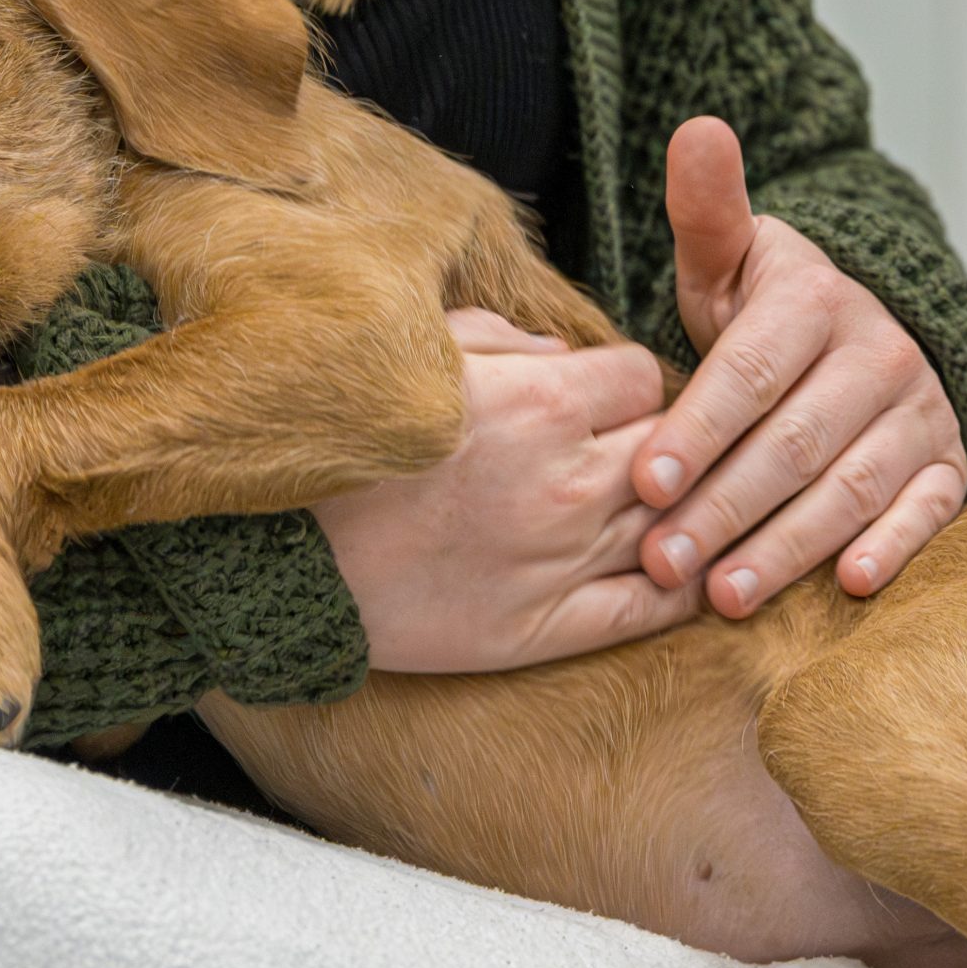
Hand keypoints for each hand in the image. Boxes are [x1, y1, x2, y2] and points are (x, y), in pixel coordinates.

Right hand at [314, 310, 701, 671]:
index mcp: (539, 401)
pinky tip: (677, 574)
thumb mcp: (414, 363)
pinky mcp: (548, 627)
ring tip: (652, 509)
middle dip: (656, 443)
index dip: (627, 386)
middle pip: (673, 446)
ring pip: (674, 520)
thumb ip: (498, 340)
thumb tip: (563, 350)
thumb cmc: (344, 450)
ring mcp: (564, 559)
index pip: (645, 377)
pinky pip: (653, 608)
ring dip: (670, 511)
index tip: (604, 401)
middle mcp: (567, 480)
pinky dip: (679, 589)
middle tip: (625, 452)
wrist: (287, 558)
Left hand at [634, 118, 966, 615]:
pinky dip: (895, 547)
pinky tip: (848, 585)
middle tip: (661, 561)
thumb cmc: (766, 312)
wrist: (861, 331)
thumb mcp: (730, 261)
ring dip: (789, 544)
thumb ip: (706, 210)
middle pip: (794, 441)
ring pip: (852, 485)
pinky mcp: (949, 460)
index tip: (644, 481)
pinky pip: (929, 509)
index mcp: (815, 301)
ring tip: (723, 595)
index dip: (698, 428)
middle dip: (724, 507)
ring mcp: (919, 409)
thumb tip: (697, 128)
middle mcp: (879, 353)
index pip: (749, 371)